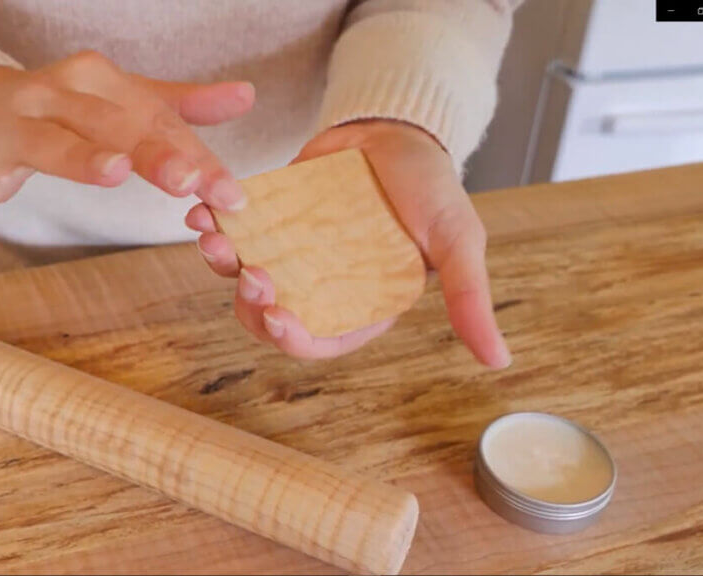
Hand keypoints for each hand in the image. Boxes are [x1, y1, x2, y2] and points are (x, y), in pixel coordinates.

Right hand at [0, 51, 253, 220]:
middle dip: (151, 153)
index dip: (195, 156)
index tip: (230, 193)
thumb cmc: (65, 109)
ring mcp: (17, 123)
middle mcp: (60, 94)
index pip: (155, 121)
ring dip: (81, 158)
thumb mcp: (123, 101)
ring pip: (52, 141)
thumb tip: (246, 96)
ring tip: (113, 173)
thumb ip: (182, 106)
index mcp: (100, 82)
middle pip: (111, 125)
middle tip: (187, 180)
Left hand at [185, 120, 510, 366]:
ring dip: (224, 268)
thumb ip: (469, 299)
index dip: (295, 341)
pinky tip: (203, 217)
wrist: (396, 128)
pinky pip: (237, 235)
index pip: (322, 340)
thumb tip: (499, 360)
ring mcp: (291, 253)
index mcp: (362, 304)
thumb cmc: (432, 187)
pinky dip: (215, 229)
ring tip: (216, 243)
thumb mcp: (456, 241)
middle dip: (252, 308)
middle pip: (273, 317)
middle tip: (250, 277)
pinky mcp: (269, 221)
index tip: (277, 321)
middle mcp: (321, 286)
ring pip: (245, 278)